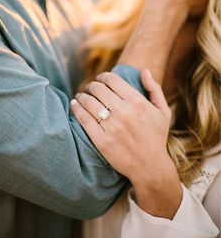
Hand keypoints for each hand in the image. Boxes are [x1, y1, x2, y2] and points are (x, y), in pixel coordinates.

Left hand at [71, 70, 182, 217]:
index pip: (112, 80)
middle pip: (98, 89)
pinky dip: (76, 109)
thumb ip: (154, 89)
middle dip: (92, 85)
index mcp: (138, 102)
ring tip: (80, 96)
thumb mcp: (163, 111)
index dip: (103, 76)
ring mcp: (112, 127)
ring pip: (89, 102)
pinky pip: (84, 119)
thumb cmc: (156, 137)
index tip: (100, 78)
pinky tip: (74, 105)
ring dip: (82, 96)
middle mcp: (124, 112)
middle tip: (89, 88)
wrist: (150, 167)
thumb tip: (144, 71)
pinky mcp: (102, 141)